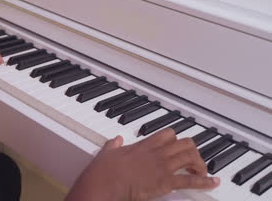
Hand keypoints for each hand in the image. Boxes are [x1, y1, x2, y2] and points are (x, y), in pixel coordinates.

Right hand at [66, 129, 219, 200]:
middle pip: (184, 143)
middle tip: (193, 159)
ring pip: (190, 157)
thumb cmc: (105, 170)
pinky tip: (213, 182)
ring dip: (199, 164)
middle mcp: (156, 153)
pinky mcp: (165, 182)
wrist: (106, 182)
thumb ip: (113, 145)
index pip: (167, 134)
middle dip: (192, 150)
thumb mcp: (107, 152)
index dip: (176, 139)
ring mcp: (162, 167)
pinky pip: (190, 180)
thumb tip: (116, 140)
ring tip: (202, 171)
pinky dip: (205, 181)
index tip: (178, 145)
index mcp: (143, 146)